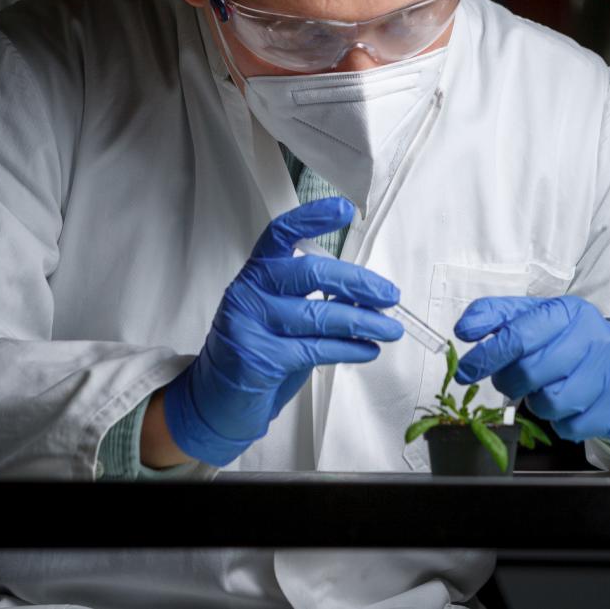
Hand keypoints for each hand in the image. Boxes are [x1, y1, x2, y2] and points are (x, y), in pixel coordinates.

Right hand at [163, 197, 401, 465]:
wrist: (217, 399)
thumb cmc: (259, 349)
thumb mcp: (280, 313)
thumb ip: (313, 297)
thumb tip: (369, 294)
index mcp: (256, 271)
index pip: (281, 233)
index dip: (312, 218)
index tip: (344, 210)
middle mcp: (250, 290)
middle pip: (311, 272)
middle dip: (358, 283)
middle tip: (389, 295)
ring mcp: (251, 323)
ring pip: (319, 315)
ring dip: (364, 323)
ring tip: (391, 329)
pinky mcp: (260, 357)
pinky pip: (316, 349)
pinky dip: (350, 349)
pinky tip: (368, 349)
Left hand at [453, 296, 609, 441]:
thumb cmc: (566, 338)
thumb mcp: (534, 316)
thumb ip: (496, 316)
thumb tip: (464, 329)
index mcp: (566, 311)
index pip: (518, 335)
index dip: (487, 355)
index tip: (465, 370)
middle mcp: (591, 338)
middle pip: (531, 371)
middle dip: (508, 381)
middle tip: (506, 380)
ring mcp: (607, 374)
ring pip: (550, 402)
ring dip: (534, 401)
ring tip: (539, 389)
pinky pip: (569, 427)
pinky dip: (557, 422)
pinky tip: (562, 406)